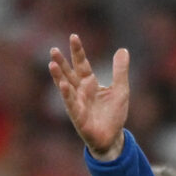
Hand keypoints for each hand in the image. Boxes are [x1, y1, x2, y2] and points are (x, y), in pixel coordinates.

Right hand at [48, 33, 128, 160]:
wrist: (113, 138)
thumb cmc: (114, 114)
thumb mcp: (121, 90)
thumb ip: (120, 71)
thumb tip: (122, 50)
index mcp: (90, 83)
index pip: (81, 63)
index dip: (78, 51)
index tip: (73, 36)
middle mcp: (80, 91)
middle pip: (69, 73)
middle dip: (62, 62)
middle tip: (53, 49)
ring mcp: (77, 103)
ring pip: (66, 87)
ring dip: (59, 76)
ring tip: (52, 64)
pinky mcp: (78, 117)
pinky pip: (71, 104)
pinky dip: (67, 95)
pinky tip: (63, 85)